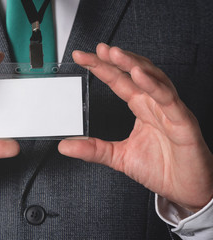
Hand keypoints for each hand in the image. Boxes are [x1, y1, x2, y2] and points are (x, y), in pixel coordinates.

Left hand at [59, 43, 212, 211]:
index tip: (82, 58)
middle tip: (97, 49)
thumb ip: (93, 149)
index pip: (118, 81)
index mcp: (141, 108)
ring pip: (152, 79)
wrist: (186, 188)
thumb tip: (65, 146)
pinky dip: (154, 85)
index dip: (101, 68)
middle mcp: (154, 104)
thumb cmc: (160, 168)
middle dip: (115, 60)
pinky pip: (168, 99)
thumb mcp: (118, 157)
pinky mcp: (182, 122)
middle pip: (134, 74)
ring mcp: (169, 110)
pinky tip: (139, 75)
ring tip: (115, 54)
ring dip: (133, 64)